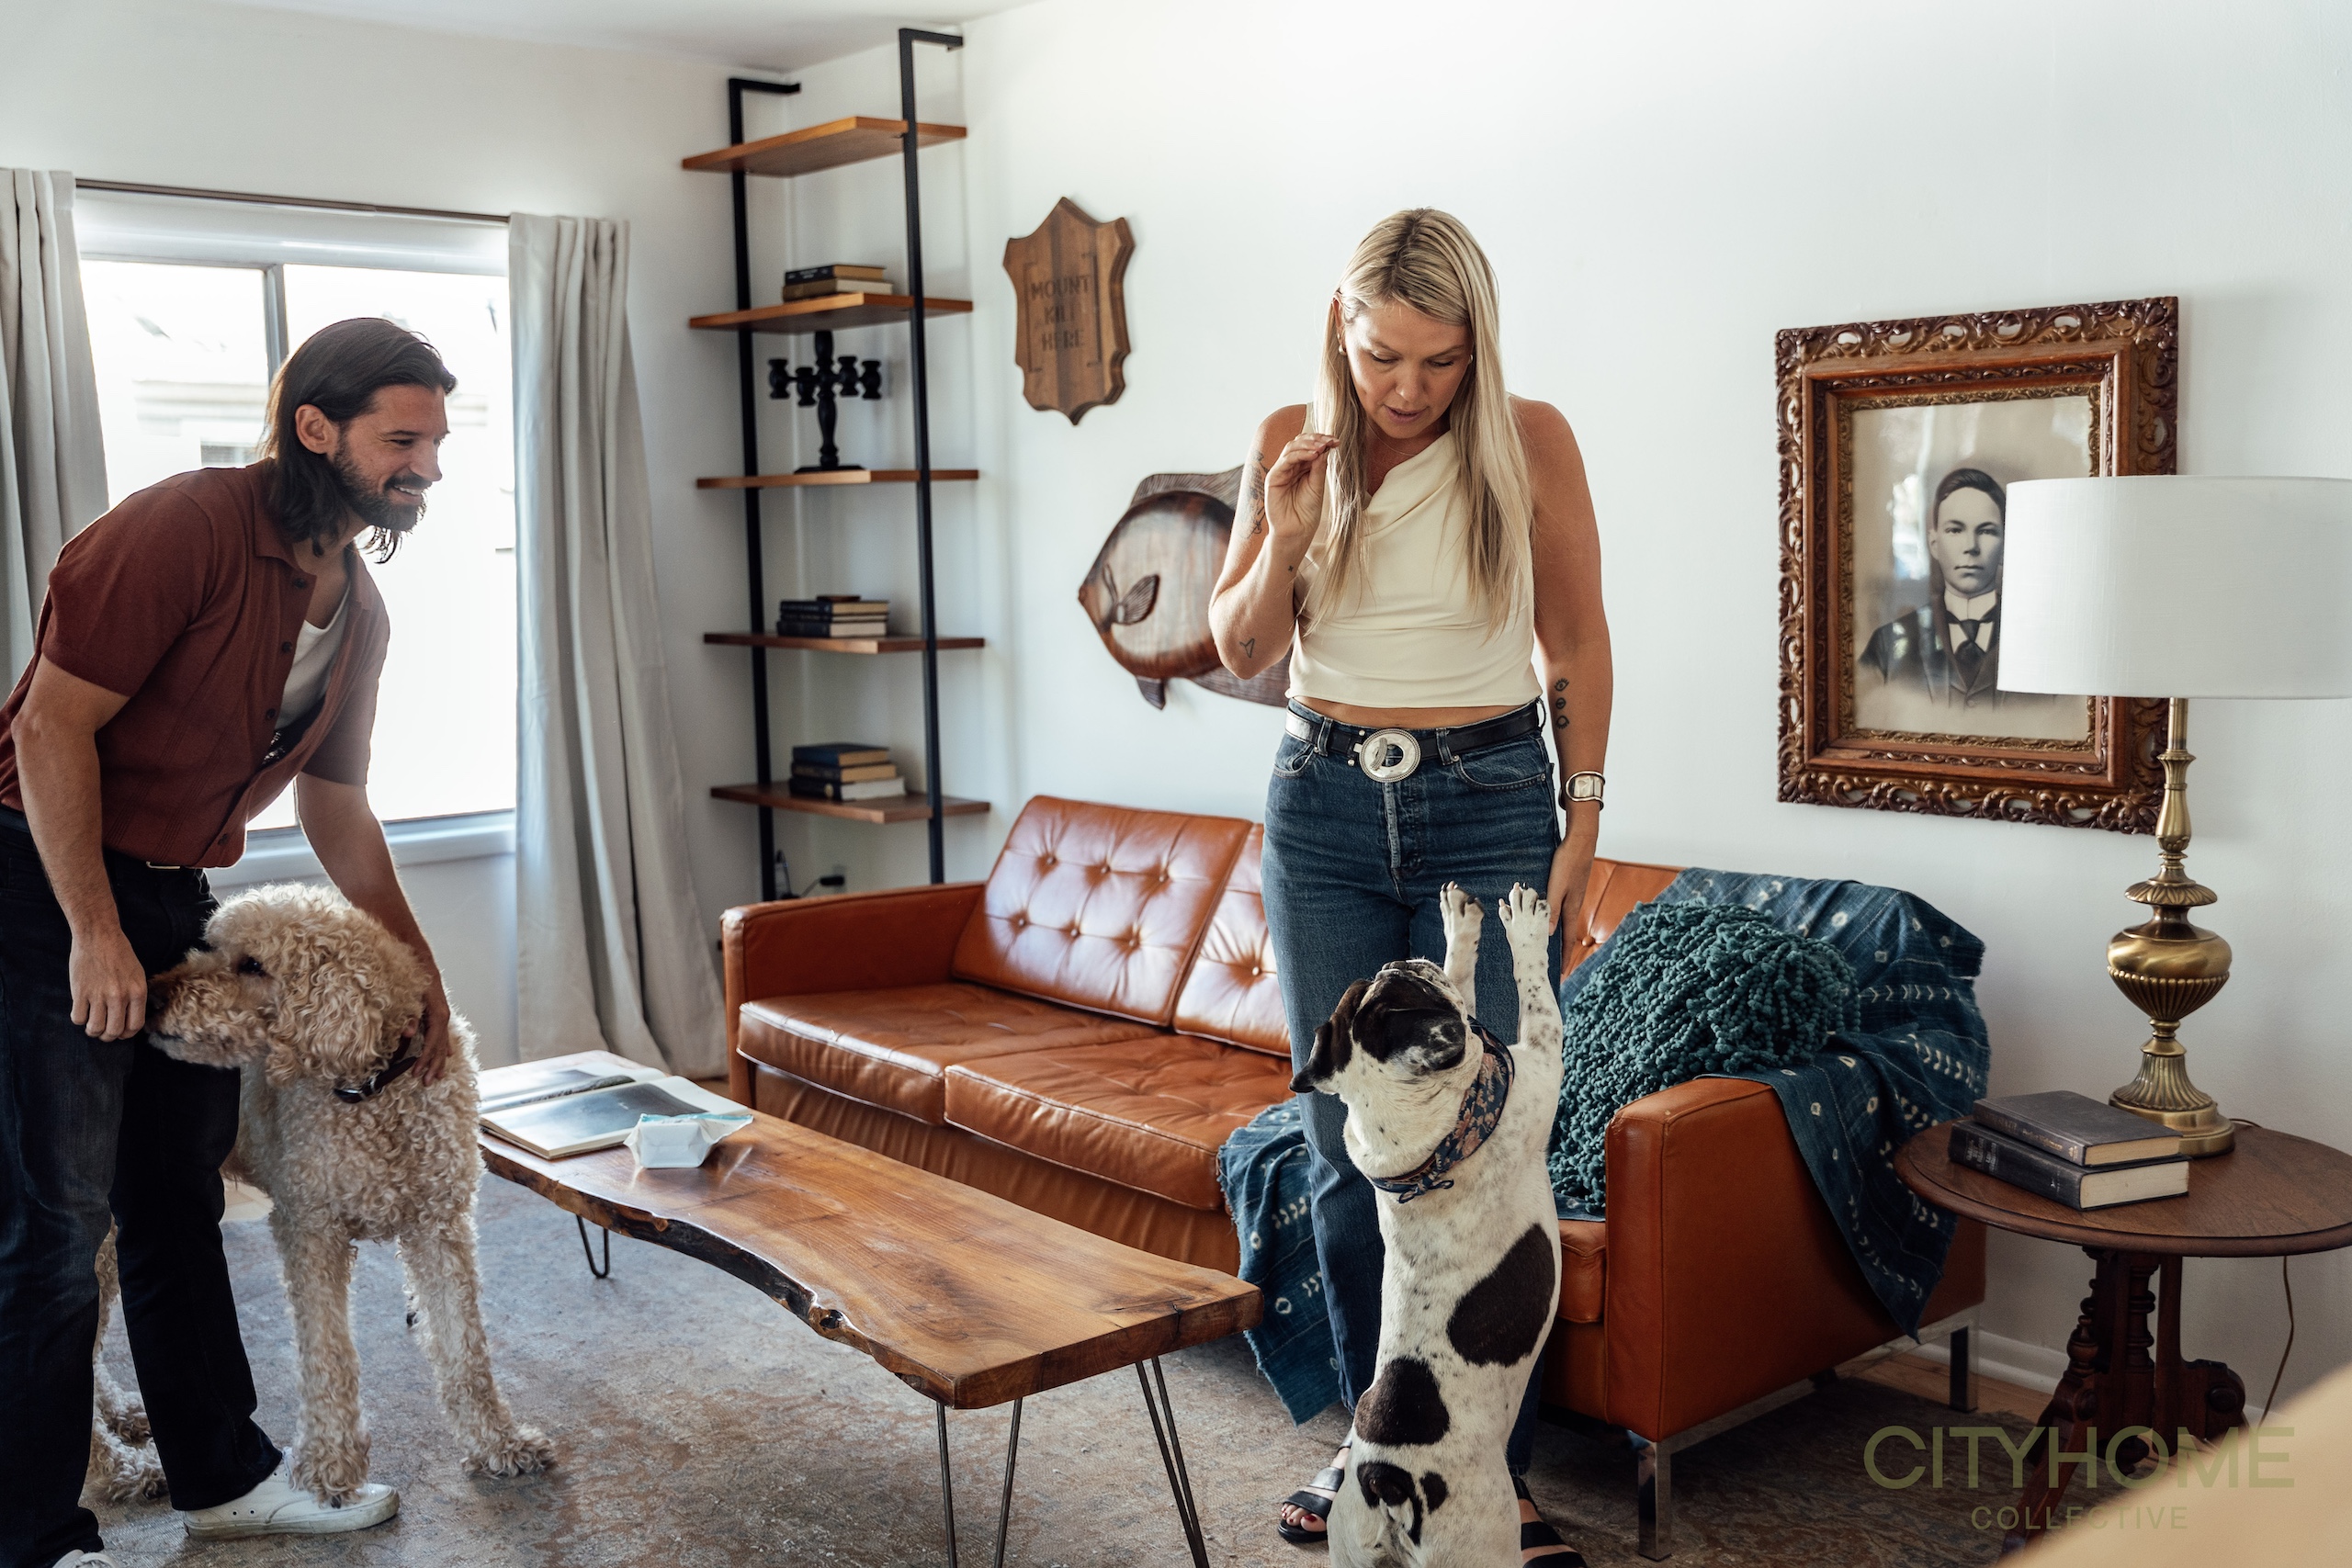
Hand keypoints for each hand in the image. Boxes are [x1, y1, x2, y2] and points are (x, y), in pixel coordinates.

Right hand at [70, 922, 149, 1039]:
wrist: (98, 936)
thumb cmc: (119, 954)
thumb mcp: (137, 975)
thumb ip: (135, 997)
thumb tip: (130, 1021)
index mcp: (137, 992)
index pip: (134, 1026)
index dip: (126, 1034)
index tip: (120, 1033)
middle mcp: (119, 996)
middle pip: (113, 1031)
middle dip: (108, 1037)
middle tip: (104, 1032)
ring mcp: (98, 995)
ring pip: (95, 1028)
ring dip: (93, 1031)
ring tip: (92, 1024)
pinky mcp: (80, 992)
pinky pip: (78, 1018)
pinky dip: (79, 1019)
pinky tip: (81, 1011)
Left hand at [414, 976, 455, 1083]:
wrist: (419, 958)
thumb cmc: (413, 976)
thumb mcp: (409, 995)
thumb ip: (410, 1016)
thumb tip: (409, 1034)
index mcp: (437, 1013)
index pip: (433, 1042)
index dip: (425, 1059)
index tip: (417, 1072)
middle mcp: (442, 1015)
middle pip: (440, 1046)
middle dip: (434, 1065)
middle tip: (427, 1082)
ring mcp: (442, 1014)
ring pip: (443, 1041)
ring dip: (439, 1060)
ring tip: (437, 1075)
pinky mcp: (438, 1013)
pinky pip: (443, 1034)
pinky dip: (443, 1046)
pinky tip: (446, 1054)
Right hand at [1264, 430, 1337, 548]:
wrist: (1297, 531)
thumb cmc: (1307, 512)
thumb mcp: (1318, 486)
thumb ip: (1319, 467)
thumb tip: (1325, 447)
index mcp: (1302, 468)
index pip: (1309, 447)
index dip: (1322, 441)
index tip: (1337, 441)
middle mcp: (1290, 467)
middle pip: (1299, 443)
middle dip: (1316, 439)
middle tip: (1330, 440)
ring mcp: (1281, 471)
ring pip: (1291, 448)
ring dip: (1308, 444)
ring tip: (1322, 446)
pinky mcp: (1273, 478)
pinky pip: (1285, 461)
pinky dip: (1299, 455)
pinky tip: (1313, 455)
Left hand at [1544, 818, 1600, 973]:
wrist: (1581, 843)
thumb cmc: (1568, 863)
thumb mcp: (1556, 887)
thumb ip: (1551, 909)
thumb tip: (1547, 934)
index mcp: (1570, 909)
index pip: (1568, 940)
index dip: (1565, 958)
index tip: (1563, 974)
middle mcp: (1573, 907)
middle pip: (1567, 935)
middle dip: (1563, 953)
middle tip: (1558, 968)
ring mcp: (1572, 898)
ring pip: (1564, 923)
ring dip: (1559, 938)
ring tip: (1554, 950)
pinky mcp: (1570, 890)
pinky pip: (1561, 912)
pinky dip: (1557, 921)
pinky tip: (1552, 920)